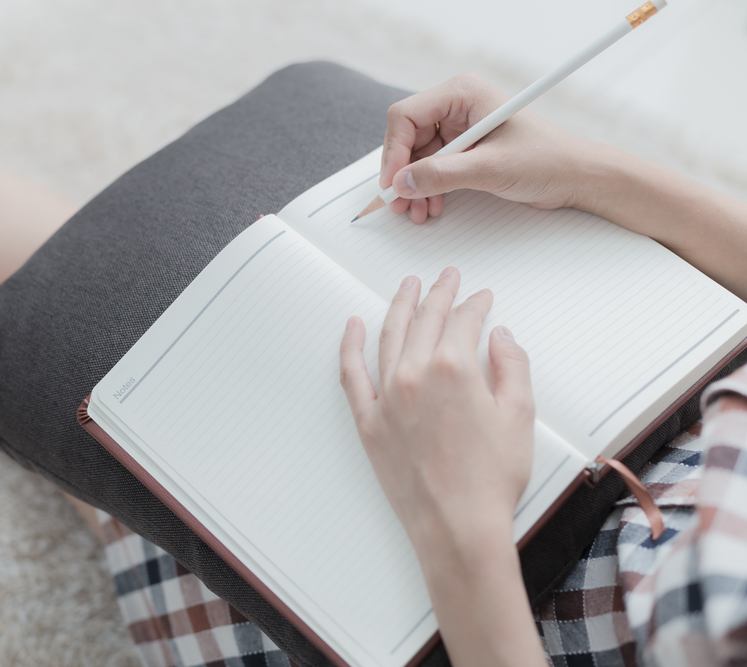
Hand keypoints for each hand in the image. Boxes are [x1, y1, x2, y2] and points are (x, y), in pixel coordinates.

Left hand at [338, 268, 533, 549]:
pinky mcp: (368, 421)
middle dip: (439, 294)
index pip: (464, 320)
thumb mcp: (519, 415)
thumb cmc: (492, 478)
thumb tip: (500, 336)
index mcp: (453, 368)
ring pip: (389, 336)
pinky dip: (351, 346)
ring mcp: (386, 396)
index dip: (476, 304)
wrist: (458, 527)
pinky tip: (353, 326)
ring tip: (408, 286)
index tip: (483, 298)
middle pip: (425, 320)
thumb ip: (512, 366)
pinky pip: (352, 374)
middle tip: (447, 277)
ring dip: (399, 307)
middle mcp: (414, 374)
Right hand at [380, 74, 595, 223]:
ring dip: (413, 186)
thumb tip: (403, 182)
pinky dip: (427, 189)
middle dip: (403, 173)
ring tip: (416, 210)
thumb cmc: (547, 160)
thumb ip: (443, 174)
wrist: (575, 177)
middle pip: (407, 138)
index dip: (394, 151)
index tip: (393, 182)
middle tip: (400, 202)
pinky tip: (431, 205)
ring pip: (417, 158)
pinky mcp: (464, 151)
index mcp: (463, 94)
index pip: (407, 116)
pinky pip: (432, 168)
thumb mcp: (491, 168)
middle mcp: (457, 108)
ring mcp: (459, 130)